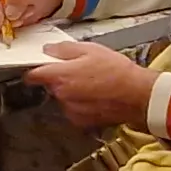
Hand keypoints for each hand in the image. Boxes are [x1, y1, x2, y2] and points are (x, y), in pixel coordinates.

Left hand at [23, 41, 155, 130]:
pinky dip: (80, 103)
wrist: (138, 95)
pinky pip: (73, 109)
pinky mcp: (80, 120)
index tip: (39, 66)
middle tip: (79, 70)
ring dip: (71, 91)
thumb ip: (64, 49)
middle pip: (50, 85)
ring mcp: (70, 110)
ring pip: (63, 97)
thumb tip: (48, 49)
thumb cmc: (117, 71)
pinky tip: (96, 95)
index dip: (35, 69)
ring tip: (92, 83)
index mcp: (60, 76)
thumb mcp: (91, 50)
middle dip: (60, 78)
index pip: (32, 75)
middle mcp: (61, 95)